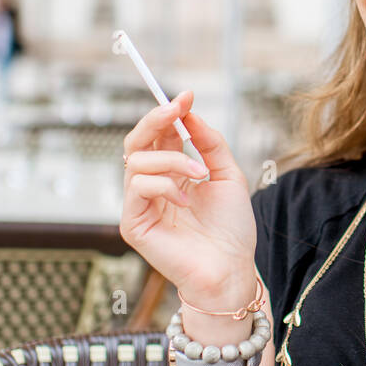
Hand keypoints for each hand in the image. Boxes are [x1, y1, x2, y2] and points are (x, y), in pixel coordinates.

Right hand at [119, 90, 256, 305]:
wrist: (232, 268)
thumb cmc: (231, 228)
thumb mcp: (228, 175)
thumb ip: (210, 144)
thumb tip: (190, 115)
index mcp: (173, 173)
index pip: (159, 136)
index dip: (168, 114)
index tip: (185, 96)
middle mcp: (152, 186)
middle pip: (136, 142)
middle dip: (155, 120)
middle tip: (177, 108)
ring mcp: (140, 205)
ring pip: (137, 161)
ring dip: (172, 160)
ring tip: (200, 174)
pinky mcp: (133, 224)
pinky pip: (138, 187)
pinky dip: (165, 186)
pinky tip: (186, 201)